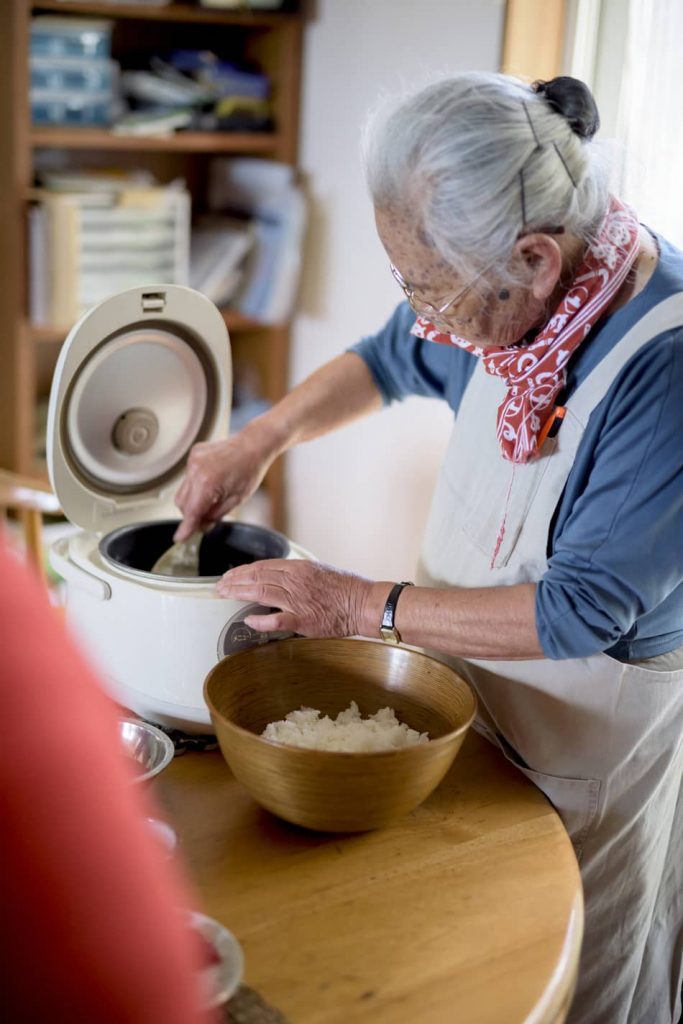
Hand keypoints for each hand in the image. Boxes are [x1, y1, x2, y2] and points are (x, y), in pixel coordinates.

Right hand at [174, 433, 271, 541]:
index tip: (180, 538)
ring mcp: (192, 461)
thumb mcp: (236, 500)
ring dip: (193, 499)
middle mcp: (195, 471)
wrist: (253, 445)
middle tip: (209, 515)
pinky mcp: (193, 455)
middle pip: (182, 504)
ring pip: (182, 491)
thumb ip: (214, 515)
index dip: (186, 528)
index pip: (191, 512)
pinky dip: (196, 484)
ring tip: (213, 495)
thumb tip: (200, 526)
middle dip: (193, 513)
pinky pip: (188, 477)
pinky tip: (212, 480)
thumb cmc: (250, 470)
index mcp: (207, 484)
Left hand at [216, 559, 374, 637]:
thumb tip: (278, 579)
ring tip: (224, 595)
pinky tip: (248, 620)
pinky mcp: (303, 619)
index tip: (229, 576)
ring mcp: (298, 600)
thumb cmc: (346, 589)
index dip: (242, 571)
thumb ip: (297, 575)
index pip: (262, 566)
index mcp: (299, 568)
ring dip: (239, 594)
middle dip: (234, 581)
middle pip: (256, 577)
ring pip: (260, 593)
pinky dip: (260, 620)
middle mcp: (295, 580)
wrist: (364, 603)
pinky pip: (276, 620)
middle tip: (218, 586)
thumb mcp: (319, 571)